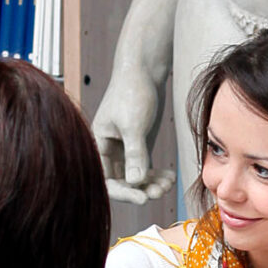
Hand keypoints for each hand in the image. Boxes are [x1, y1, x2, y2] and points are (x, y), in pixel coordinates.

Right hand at [92, 57, 174, 203]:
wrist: (143, 70)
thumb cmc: (132, 91)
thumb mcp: (133, 124)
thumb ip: (134, 153)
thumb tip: (136, 182)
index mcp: (98, 144)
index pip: (106, 178)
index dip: (123, 191)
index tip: (143, 198)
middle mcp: (109, 149)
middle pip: (121, 180)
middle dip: (140, 188)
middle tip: (160, 192)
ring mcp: (124, 148)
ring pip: (135, 176)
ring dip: (151, 183)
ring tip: (168, 185)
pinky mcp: (138, 144)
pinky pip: (145, 167)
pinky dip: (156, 174)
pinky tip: (170, 177)